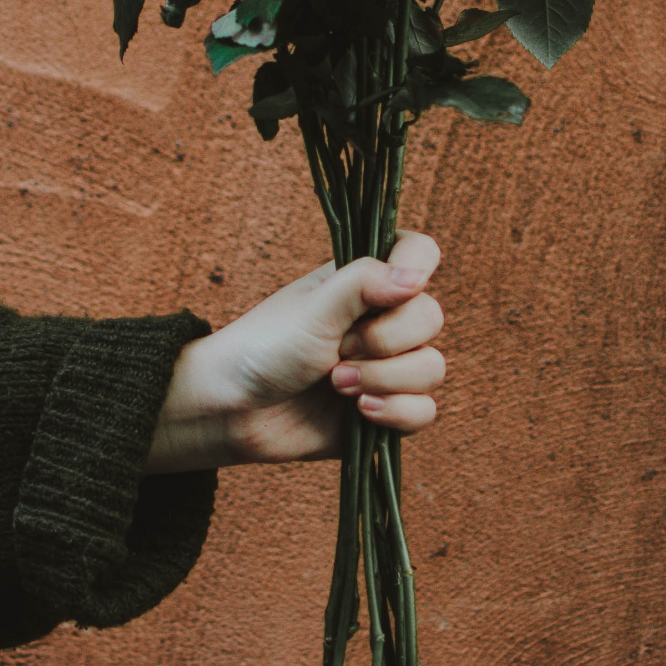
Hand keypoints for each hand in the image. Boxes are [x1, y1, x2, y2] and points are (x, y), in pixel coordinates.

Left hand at [144, 231, 446, 473]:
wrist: (233, 411)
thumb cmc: (263, 348)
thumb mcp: (312, 310)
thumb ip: (363, 284)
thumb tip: (417, 277)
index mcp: (366, 283)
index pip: (420, 253)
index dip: (417, 268)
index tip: (393, 292)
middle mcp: (382, 320)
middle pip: (431, 318)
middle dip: (387, 341)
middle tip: (339, 349)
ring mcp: (387, 366)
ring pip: (432, 369)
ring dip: (385, 379)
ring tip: (336, 384)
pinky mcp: (388, 410)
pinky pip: (424, 412)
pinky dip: (396, 412)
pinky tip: (360, 411)